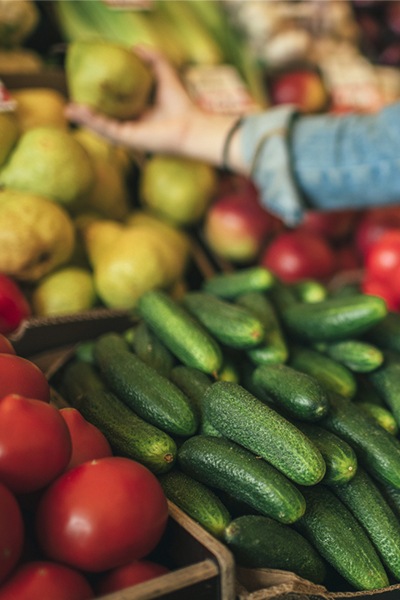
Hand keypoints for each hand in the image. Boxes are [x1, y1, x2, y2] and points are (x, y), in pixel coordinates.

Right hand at [66, 45, 245, 170]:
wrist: (191, 126)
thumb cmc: (182, 105)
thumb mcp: (165, 75)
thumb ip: (153, 59)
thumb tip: (136, 46)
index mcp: (139, 115)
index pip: (114, 108)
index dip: (99, 100)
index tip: (84, 89)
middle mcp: (132, 126)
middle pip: (103, 120)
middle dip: (85, 114)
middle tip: (70, 103)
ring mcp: (129, 135)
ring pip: (101, 127)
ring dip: (84, 119)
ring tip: (68, 109)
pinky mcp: (128, 140)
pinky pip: (106, 130)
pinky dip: (92, 122)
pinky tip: (80, 111)